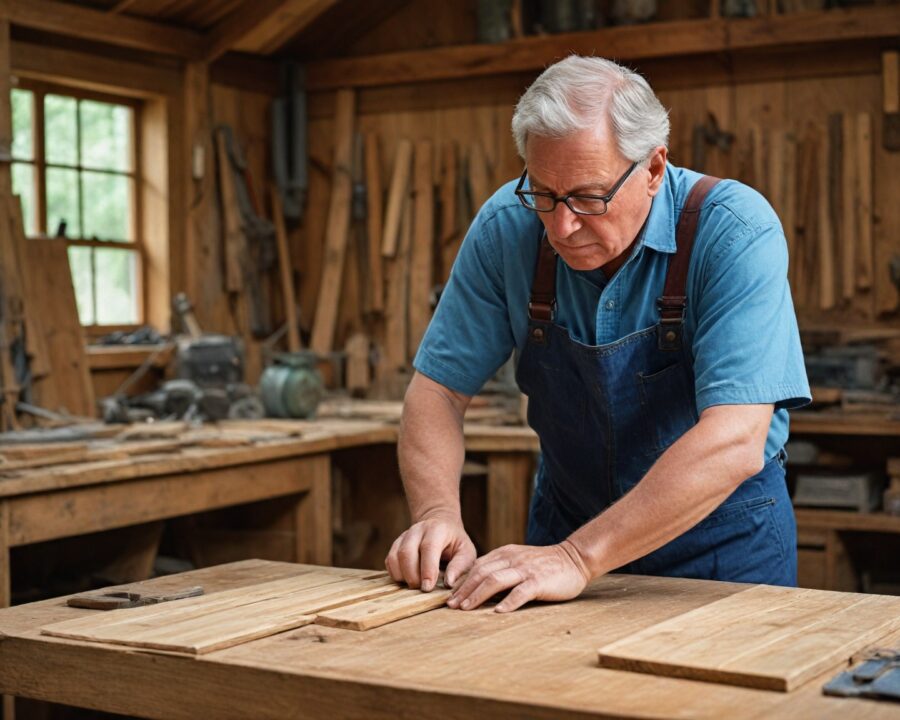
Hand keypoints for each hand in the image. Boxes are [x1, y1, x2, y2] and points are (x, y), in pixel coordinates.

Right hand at [385, 511, 476, 591]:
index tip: (427, 587)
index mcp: (437, 529)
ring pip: (394, 557)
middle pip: (406, 552)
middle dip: (412, 576)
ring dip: (402, 576)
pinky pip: (389, 561)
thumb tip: (448, 583)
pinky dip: (396, 574)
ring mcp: (404, 536)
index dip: (427, 569)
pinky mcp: (396, 545)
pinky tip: (407, 579)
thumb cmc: (455, 543)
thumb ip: (460, 566)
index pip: (428, 548)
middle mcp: (417, 530)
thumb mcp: (466, 551)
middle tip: (422, 589)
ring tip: (415, 584)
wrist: (440, 524)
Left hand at [447, 540, 591, 612]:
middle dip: (463, 590)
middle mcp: (512, 559)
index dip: (461, 581)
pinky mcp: (539, 581)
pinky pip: (520, 592)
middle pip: (480, 573)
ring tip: (466, 609)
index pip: (477, 566)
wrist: (574, 558)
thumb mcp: (518, 560)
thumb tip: (478, 586)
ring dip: (477, 595)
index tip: (450, 596)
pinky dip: (507, 602)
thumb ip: (501, 568)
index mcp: (505, 554)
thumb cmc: (544, 564)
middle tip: (450, 605)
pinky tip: (497, 612)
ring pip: (494, 581)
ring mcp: (525, 570)